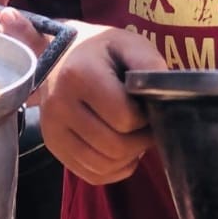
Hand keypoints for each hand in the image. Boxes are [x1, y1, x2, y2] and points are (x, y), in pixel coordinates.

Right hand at [0, 9, 158, 185]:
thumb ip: (148, 62)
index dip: (145, 118)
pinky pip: (90, 174)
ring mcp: (52, 129)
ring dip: (127, 158)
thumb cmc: (100, 51)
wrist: (58, 56)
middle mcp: (59, 106)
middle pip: (114, 146)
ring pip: (102, 165)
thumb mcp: (127, 44)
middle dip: (139, 141)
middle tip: (144, 127)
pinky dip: (112, 170)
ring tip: (130, 137)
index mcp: (79, 77)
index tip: (146, 106)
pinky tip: (117, 151)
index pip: (124, 119)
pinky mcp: (52, 145)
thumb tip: (166, 90)